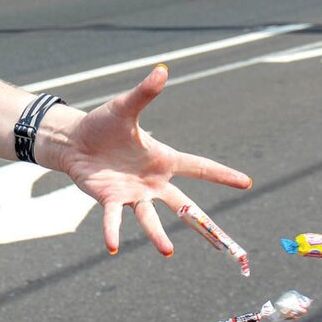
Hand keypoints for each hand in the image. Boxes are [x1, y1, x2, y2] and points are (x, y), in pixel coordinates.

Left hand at [46, 65, 251, 255]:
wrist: (75, 141)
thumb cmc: (104, 124)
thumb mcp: (125, 107)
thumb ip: (145, 93)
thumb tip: (161, 70)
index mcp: (163, 159)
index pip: (199, 166)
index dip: (222, 175)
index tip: (246, 183)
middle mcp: (153, 182)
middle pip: (185, 205)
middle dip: (205, 225)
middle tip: (225, 246)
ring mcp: (133, 194)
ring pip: (151, 218)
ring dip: (158, 235)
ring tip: (167, 251)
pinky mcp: (110, 200)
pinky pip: (114, 218)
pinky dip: (113, 231)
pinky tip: (112, 246)